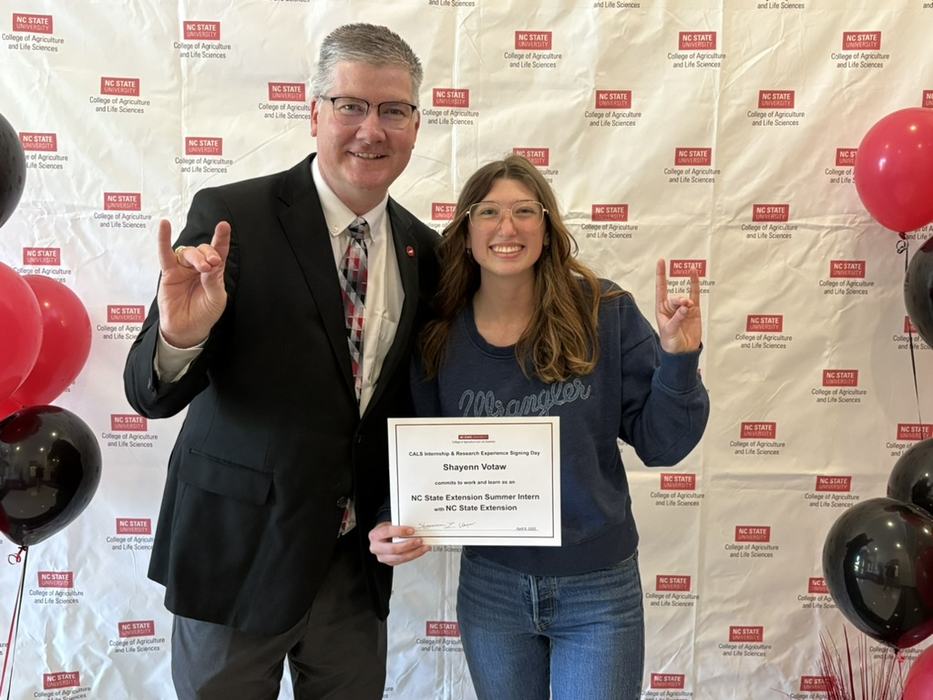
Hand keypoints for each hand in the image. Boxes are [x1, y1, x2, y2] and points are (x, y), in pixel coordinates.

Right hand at [156, 218, 230, 347]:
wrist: (187, 329)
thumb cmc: (204, 313)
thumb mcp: (216, 299)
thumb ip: (214, 282)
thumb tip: (210, 265)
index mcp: (214, 272)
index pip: (219, 251)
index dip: (222, 239)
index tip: (224, 226)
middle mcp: (199, 267)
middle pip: (203, 250)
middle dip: (208, 254)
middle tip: (212, 265)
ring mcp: (183, 269)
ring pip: (188, 252)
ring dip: (196, 256)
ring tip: (203, 267)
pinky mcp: (169, 273)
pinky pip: (165, 254)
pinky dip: (163, 240)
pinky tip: (164, 225)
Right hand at [368, 522, 429, 565]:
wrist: (380, 538)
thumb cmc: (385, 531)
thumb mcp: (388, 524)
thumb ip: (398, 527)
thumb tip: (413, 529)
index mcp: (375, 535)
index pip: (387, 532)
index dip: (400, 531)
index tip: (411, 530)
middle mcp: (376, 548)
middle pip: (393, 548)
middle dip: (409, 545)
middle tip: (419, 541)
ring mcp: (382, 557)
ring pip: (399, 557)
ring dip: (414, 552)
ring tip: (423, 547)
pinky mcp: (389, 562)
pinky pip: (403, 561)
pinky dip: (413, 556)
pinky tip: (420, 551)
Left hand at [655, 258, 701, 353]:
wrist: (683, 352)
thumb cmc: (671, 343)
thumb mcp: (670, 332)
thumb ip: (677, 319)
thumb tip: (685, 308)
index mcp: (661, 310)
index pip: (660, 289)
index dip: (660, 275)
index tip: (661, 262)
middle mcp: (671, 307)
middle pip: (674, 297)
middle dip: (678, 301)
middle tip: (684, 306)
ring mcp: (683, 308)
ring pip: (685, 298)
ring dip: (686, 301)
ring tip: (688, 307)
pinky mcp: (694, 311)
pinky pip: (695, 296)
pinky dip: (695, 285)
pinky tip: (694, 275)